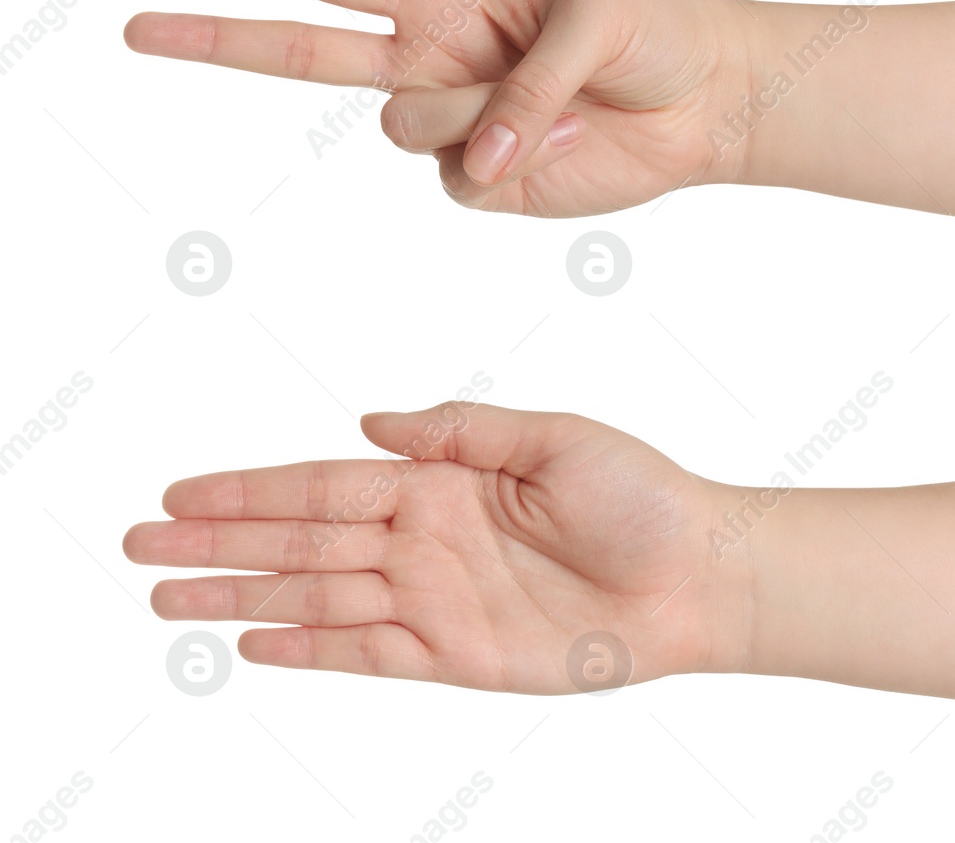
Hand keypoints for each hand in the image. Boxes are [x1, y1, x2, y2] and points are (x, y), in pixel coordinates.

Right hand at [123, 402, 747, 690]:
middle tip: (136, 544)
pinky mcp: (456, 657)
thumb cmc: (641, 495)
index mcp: (445, 479)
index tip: (182, 490)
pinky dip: (305, 649)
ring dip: (239, 595)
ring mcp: (435, 600)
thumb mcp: (555, 436)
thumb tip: (372, 419)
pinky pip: (365, 655)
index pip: (326, 481)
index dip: (251, 487)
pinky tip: (251, 641)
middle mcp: (426, 538)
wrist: (696, 576)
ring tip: (165, 599)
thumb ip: (460, 428)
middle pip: (300, 538)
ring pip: (314, 597)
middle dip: (218, 541)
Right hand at [124, 0, 764, 215]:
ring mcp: (459, 126)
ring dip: (479, 113)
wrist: (709, 99)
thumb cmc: (656, 29)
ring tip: (561, 99)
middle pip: (306, 51)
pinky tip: (566, 140)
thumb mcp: (595, 17)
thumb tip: (476, 159)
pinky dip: (513, 162)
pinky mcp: (490, 183)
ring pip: (408, 131)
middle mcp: (438, 61)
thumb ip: (523, 80)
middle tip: (133, 23)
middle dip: (220, 36)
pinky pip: (463, 182)